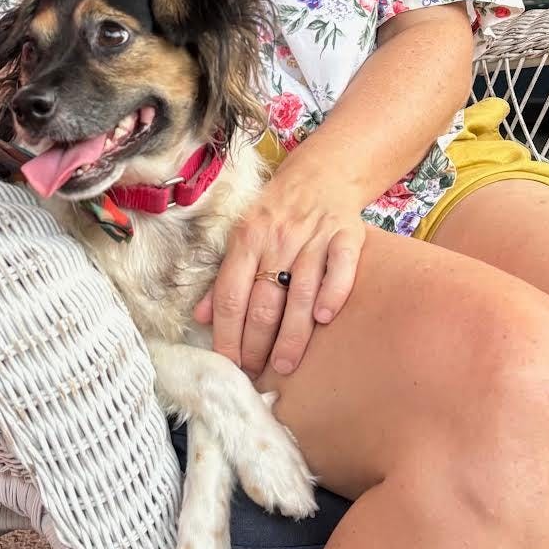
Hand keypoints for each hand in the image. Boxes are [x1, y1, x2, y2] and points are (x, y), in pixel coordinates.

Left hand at [193, 159, 365, 379]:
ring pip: (299, 292)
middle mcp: (278, 237)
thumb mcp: (243, 236)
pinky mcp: (346, 234)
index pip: (231, 295)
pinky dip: (332, 293)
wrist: (321, 174)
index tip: (229, 366)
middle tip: (257, 374)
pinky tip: (324, 319)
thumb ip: (223, 277)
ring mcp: (314, 236)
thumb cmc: (276, 213)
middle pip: (264, 301)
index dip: (228, 335)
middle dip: (257, 344)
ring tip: (284, 364)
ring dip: (292, 334)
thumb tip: (201, 317)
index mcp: (247, 239)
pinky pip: (340, 268)